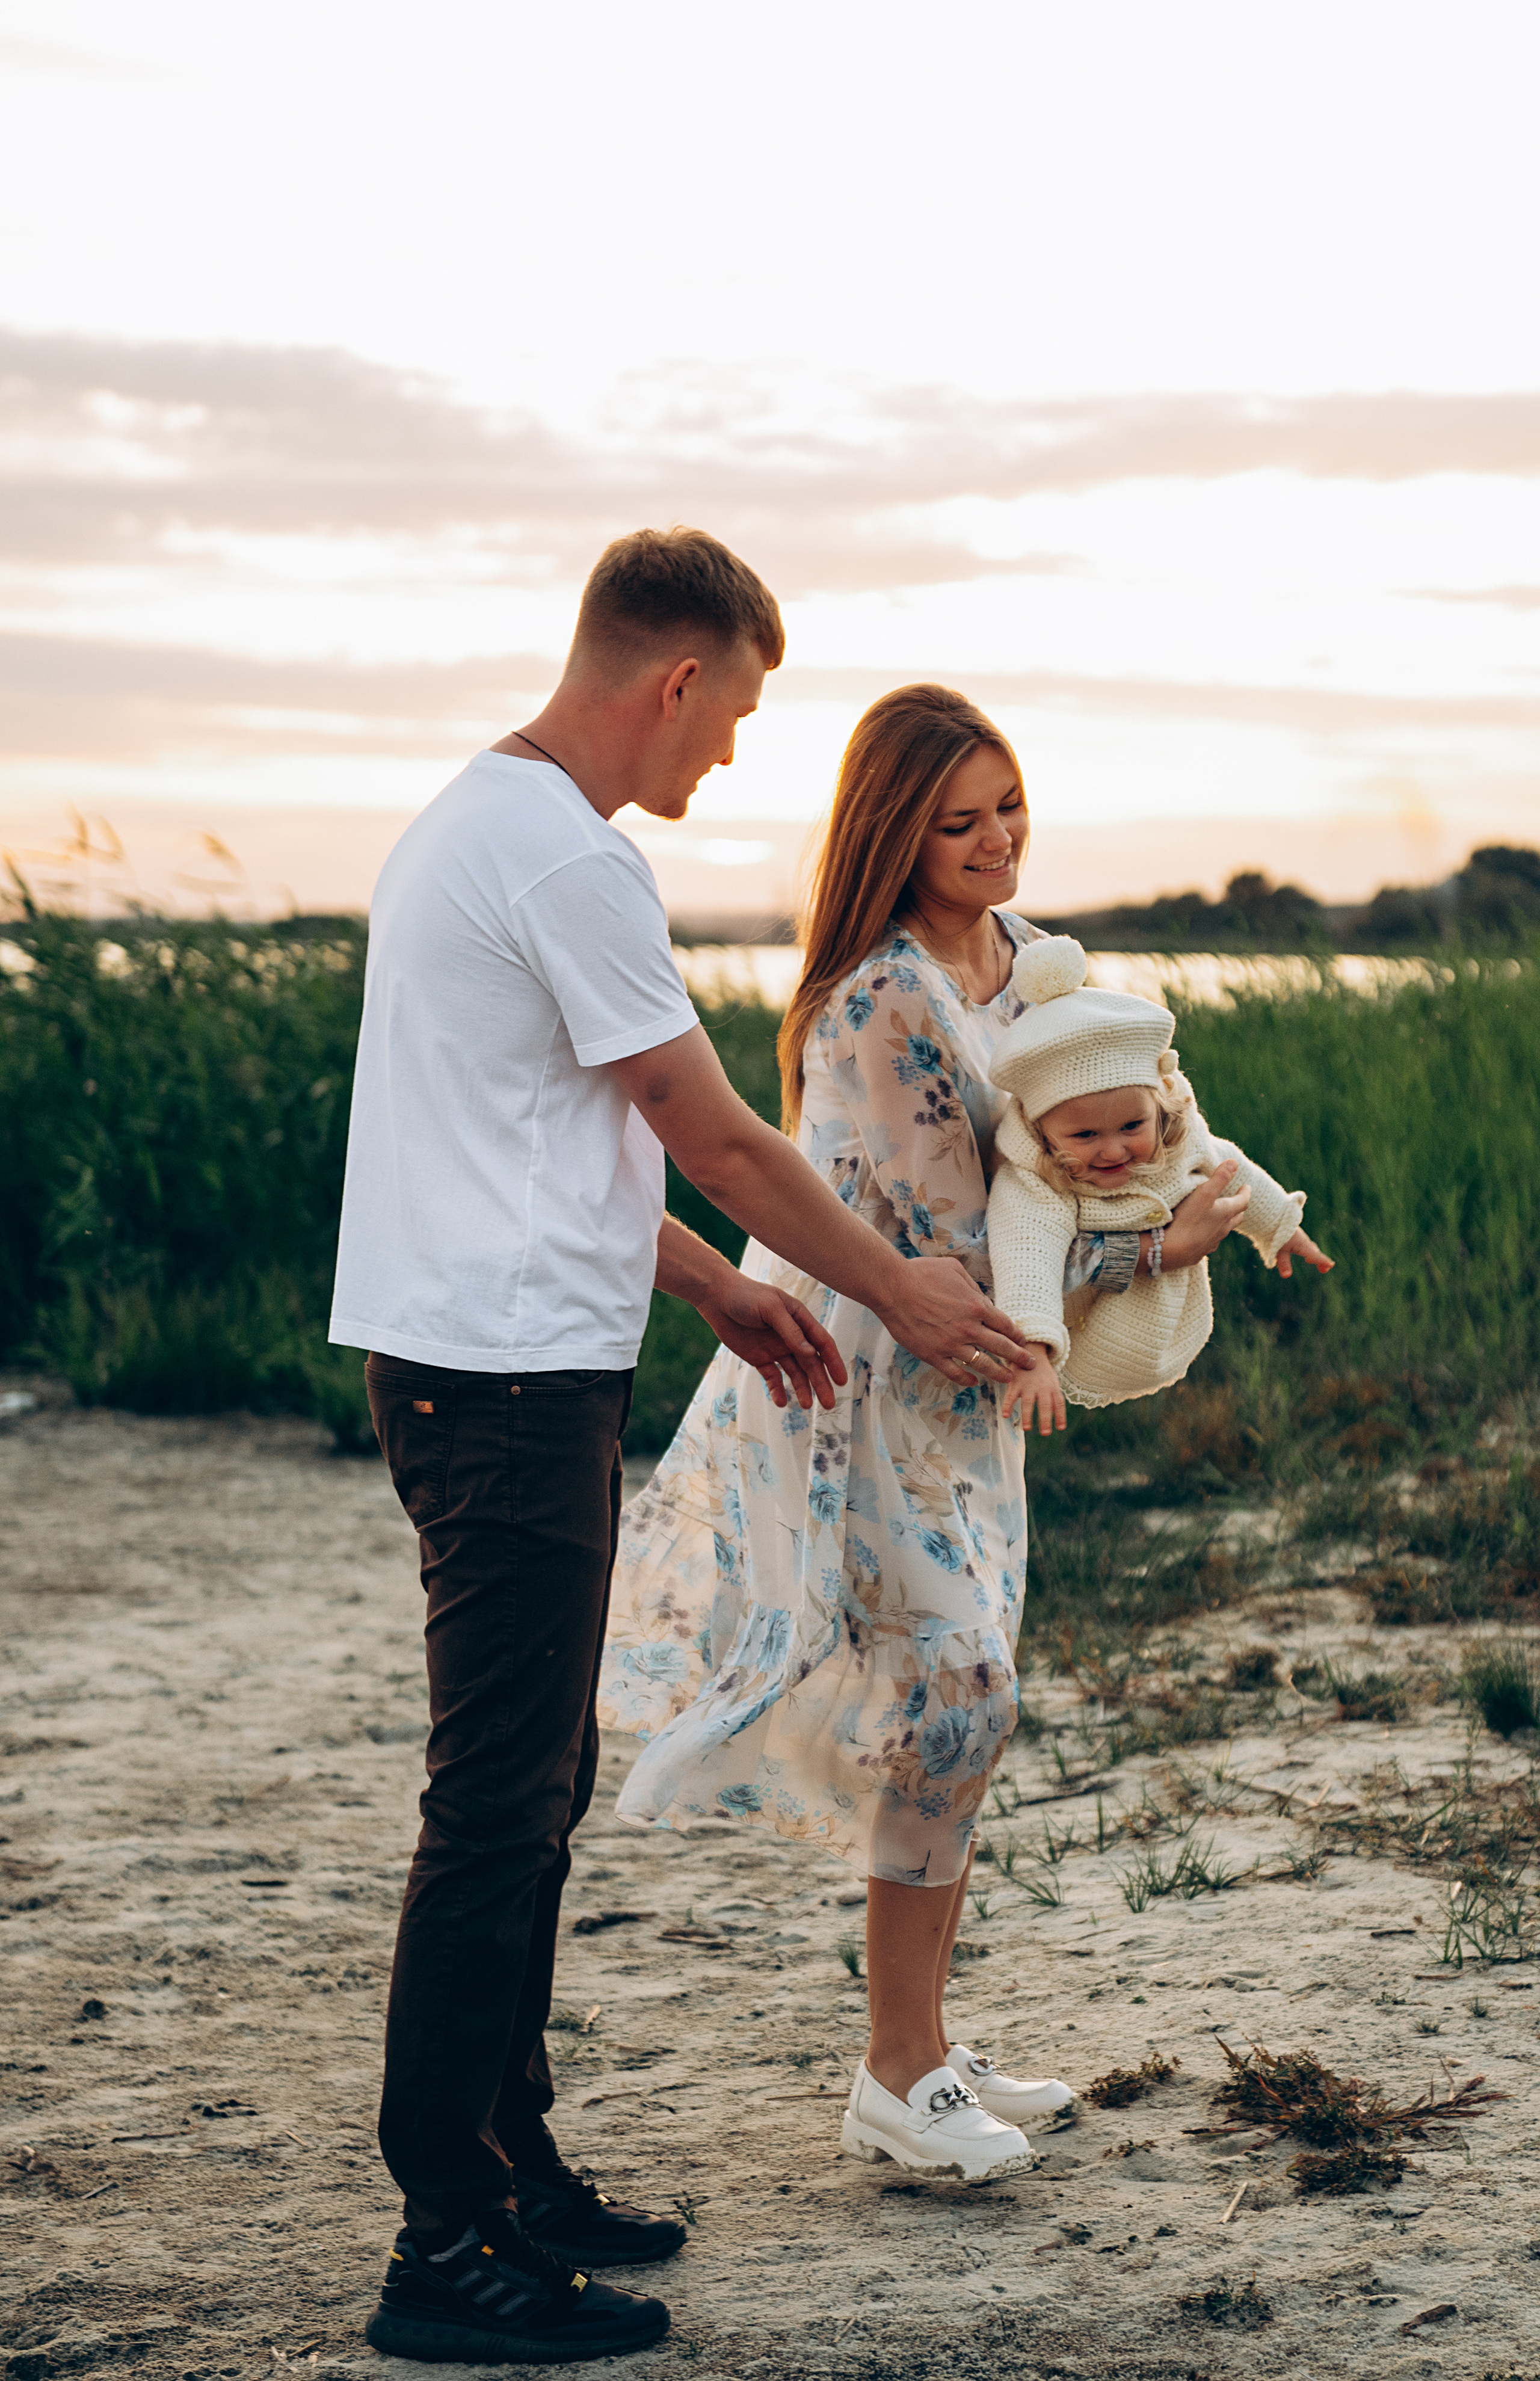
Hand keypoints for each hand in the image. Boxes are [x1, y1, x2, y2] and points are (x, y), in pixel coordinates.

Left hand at [694, 1278, 848, 1410]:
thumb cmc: (746, 1295)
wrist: (717, 1297)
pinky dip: (777, 1390)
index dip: (834, 1362)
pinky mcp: (760, 1358)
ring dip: (802, 1389)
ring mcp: (776, 1348)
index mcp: (800, 1319)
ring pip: (795, 1373)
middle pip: (811, 1363)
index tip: (841, 1381)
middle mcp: (792, 1336)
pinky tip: (781, 1402)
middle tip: (828, 1404)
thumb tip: (811, 1353)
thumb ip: (790, 1331)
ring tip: (806, 1406)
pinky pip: (773, 1377)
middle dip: (821, 1383)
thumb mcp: (771, 1308)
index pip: (822, 1343)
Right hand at [872, 1255, 1031, 1387]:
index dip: (1016, 1334)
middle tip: (1030, 1364)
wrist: (893, 1287)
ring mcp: (951, 1344)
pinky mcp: (933, 1355)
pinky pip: (954, 1372)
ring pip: (983, 1364)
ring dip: (999, 1373)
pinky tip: (973, 1381)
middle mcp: (968, 1328)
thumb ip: (973, 1286)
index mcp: (976, 1306)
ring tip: (1008, 1379)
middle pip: (1001, 1347)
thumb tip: (982, 1298)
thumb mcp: (955, 1270)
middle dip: (1019, 1357)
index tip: (1022, 1341)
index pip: (1004, 1325)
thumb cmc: (922, 1273)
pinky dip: (966, 1379)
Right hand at [1000, 1348, 1066, 1435]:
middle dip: (1045, 1419)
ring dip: (1027, 1415)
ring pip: (1028, 1402)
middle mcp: (1041, 1387)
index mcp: (1053, 1387)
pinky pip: (1010, 1396)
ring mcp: (1028, 1385)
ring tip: (1026, 1429)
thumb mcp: (1052, 1381)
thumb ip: (1054, 1397)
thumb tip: (1057, 1418)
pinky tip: (1005, 1415)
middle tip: (1045, 1433)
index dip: (1060, 1415)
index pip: (1059, 1403)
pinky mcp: (1015, 1383)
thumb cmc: (1042, 1372)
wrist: (1030, 1350)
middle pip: (1045, 1404)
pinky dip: (1007, 1405)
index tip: (1060, 1428)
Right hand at [1160, 1160, 1251, 1269]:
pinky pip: (1210, 1242)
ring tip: (1221, 1216)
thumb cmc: (1188, 1219)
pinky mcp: (1199, 1252)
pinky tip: (1203, 1234)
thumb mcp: (1204, 1193)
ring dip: (1225, 1222)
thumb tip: (1235, 1162)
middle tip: (1238, 1200)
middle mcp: (1222, 1229)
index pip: (1243, 1201)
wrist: (1171, 1250)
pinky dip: (1211, 1235)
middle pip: (1236, 1218)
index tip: (1246, 1186)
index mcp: (1226, 1213)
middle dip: (1239, 1208)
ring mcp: (1211, 1242)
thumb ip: (1220, 1178)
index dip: (1245, 1192)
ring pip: (1223, 1231)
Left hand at [1276, 1226, 1331, 1279]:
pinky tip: (1302, 1251)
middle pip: (1313, 1251)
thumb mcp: (1279, 1250)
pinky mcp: (1292, 1233)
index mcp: (1302, 1245)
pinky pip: (1303, 1243)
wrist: (1271, 1215)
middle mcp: (1303, 1240)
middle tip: (1325, 1269)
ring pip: (1308, 1246)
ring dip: (1313, 1254)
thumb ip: (1283, 1263)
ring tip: (1311, 1260)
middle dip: (1319, 1259)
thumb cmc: (1275, 1233)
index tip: (1331, 1265)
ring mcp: (1298, 1236)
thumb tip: (1287, 1276)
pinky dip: (1306, 1249)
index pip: (1315, 1255)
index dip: (1323, 1260)